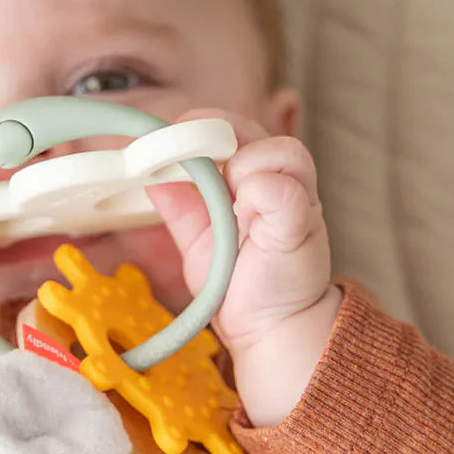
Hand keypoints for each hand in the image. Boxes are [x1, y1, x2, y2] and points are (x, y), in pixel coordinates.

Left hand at [147, 110, 334, 355]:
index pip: (232, 129)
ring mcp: (296, 199)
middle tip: (193, 158)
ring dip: (243, 166)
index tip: (172, 134)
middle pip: (255, 129)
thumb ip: (180, 208)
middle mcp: (279, 182)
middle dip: (218, 135)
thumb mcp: (197, 240)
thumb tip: (151, 177)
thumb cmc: (238, 283)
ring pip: (279, 150)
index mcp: (252, 179)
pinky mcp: (302, 222)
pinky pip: (284, 188)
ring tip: (228, 203)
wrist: (269, 328)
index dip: (203, 125)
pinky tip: (244, 214)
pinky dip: (259, 193)